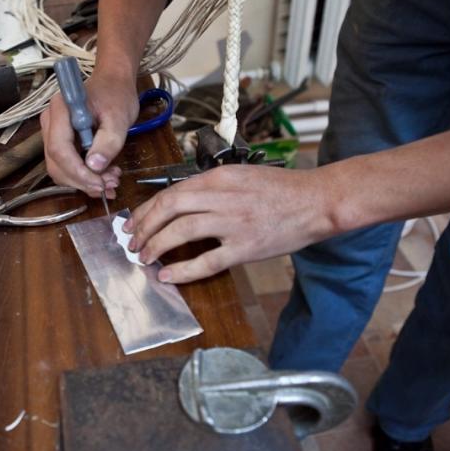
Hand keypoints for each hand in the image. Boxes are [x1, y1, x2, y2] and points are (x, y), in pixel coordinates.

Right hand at [40, 68, 139, 197]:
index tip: (99, 183)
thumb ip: (108, 142)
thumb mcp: (119, 118)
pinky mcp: (61, 142)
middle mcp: (50, 123)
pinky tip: (104, 177)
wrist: (113, 82)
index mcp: (61, 111)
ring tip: (111, 181)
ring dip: (84, 181)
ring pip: (60, 169)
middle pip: (56, 163)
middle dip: (82, 180)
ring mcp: (53, 133)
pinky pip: (67, 165)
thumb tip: (94, 167)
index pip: (59, 149)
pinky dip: (84, 176)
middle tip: (110, 186)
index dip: (77, 171)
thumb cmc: (116, 94)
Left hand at [122, 165, 336, 282]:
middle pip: (169, 209)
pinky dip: (183, 270)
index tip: (134, 222)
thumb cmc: (280, 189)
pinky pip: (207, 261)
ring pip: (181, 232)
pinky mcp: (246, 247)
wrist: (317, 201)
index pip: (170, 192)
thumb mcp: (241, 175)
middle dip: (144, 227)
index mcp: (218, 177)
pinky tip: (167, 275)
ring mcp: (233, 223)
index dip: (146, 210)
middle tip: (132, 242)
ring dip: (156, 245)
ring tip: (144, 257)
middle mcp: (222, 197)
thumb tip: (179, 204)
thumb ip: (211, 186)